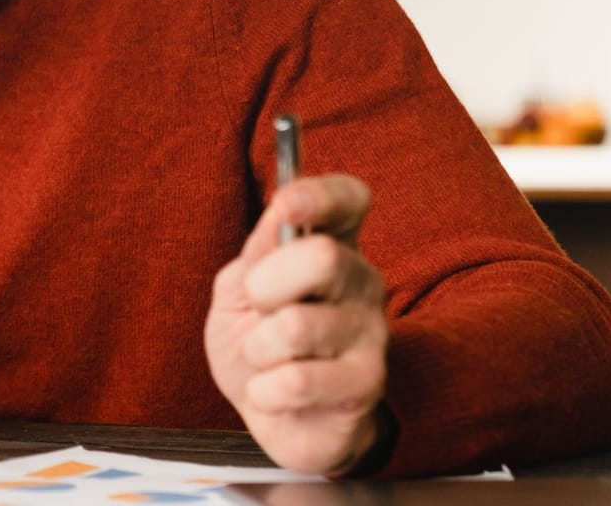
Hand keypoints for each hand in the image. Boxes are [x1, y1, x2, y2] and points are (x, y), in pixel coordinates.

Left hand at [205, 174, 388, 474]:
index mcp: (331, 245)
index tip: (285, 204)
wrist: (270, 415)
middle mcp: (361, 282)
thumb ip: (257, 252)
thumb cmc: (257, 342)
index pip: (348, 200)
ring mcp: (371, 333)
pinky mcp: (367, 384)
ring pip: (297, 326)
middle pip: (323, 257)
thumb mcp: (239, 290)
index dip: (320, 195)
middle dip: (266, 285)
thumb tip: (280, 214)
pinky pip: (297, 381)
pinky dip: (264, 390)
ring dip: (258, 347)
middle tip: (258, 309)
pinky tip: (272, 393)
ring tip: (265, 359)